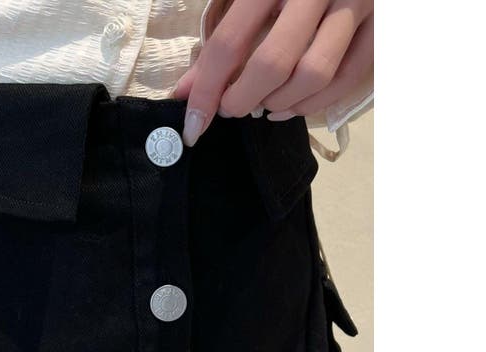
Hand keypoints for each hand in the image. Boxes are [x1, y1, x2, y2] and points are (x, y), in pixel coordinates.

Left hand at [171, 0, 373, 144]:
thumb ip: (221, 41)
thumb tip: (184, 94)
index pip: (228, 42)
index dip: (206, 92)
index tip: (192, 126)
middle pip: (273, 63)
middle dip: (243, 99)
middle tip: (231, 109)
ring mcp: (354, 3)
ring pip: (314, 75)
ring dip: (280, 103)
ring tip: (263, 105)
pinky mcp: (380, 23)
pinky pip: (348, 78)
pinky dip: (314, 104)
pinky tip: (290, 107)